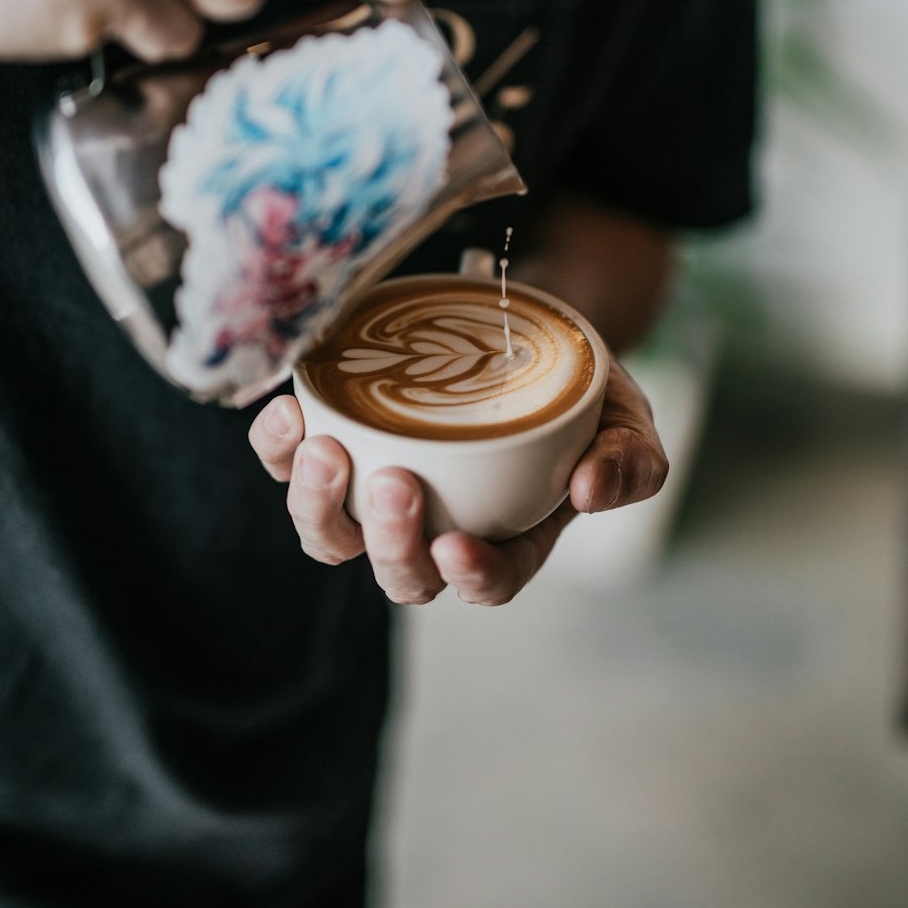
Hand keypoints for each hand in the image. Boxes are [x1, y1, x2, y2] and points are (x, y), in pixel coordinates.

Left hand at [248, 355, 667, 606]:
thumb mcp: (627, 419)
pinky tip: (288, 411)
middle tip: (393, 483)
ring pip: (331, 534)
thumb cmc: (579, 391)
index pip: (487, 579)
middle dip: (387, 541)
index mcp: (509, 535)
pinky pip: (289, 463)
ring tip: (321, 452)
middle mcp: (436, 525)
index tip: (454, 546)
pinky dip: (277, 446)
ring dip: (315, 504)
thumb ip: (630, 460)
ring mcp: (379, 490)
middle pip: (397, 571)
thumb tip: (592, 491)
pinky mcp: (338, 442)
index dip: (468, 576)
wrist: (527, 329)